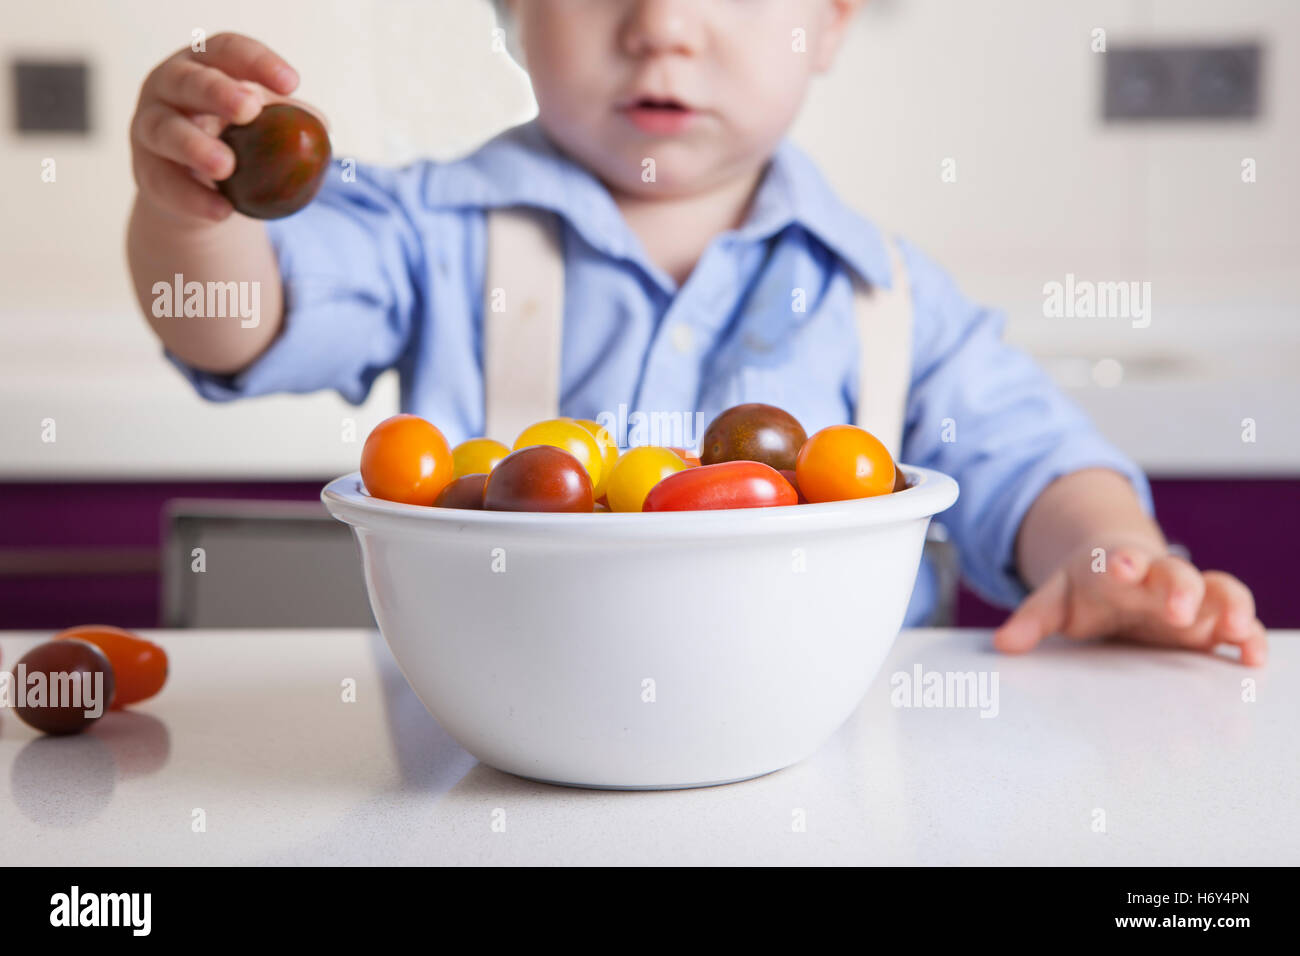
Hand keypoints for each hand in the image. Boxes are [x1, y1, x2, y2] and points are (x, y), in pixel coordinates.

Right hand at [130, 33, 312, 223]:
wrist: (194, 187)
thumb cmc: (233, 139)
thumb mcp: (260, 124)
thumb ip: (288, 122)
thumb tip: (323, 129)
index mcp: (204, 65)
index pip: (227, 51)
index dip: (256, 62)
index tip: (292, 83)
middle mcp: (169, 88)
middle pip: (188, 81)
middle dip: (218, 93)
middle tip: (248, 108)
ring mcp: (151, 127)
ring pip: (166, 131)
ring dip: (196, 147)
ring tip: (226, 166)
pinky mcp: (146, 170)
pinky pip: (165, 183)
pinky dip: (194, 198)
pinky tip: (222, 210)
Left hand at [993, 540, 1267, 665]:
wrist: (1119, 570)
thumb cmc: (1085, 587)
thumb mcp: (1055, 599)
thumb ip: (1032, 619)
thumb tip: (1004, 644)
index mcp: (1117, 567)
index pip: (1121, 559)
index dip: (1122, 562)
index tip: (1121, 566)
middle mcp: (1158, 580)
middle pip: (1176, 574)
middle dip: (1179, 588)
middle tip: (1178, 609)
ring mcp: (1190, 599)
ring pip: (1219, 592)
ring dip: (1229, 607)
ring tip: (1235, 630)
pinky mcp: (1209, 623)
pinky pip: (1238, 625)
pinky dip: (1250, 638)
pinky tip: (1252, 659)